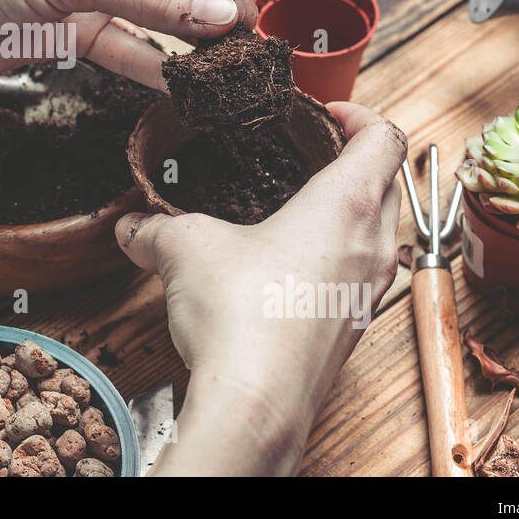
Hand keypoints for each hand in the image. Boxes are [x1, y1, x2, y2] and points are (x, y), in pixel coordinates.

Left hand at [0, 0, 257, 88]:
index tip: (239, 3)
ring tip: (226, 64)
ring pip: (148, 13)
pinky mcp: (69, 31)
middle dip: (203, 4)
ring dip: (183, 38)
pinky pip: (122, 46)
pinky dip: (151, 63)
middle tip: (246, 38)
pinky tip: (183, 81)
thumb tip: (221, 15)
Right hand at [114, 103, 406, 474]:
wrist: (255, 404)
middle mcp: (371, 245)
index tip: (326, 113)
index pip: (385, 138)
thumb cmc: (241, 317)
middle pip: (387, 183)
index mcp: (346, 205)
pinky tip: (283, 269)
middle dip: (353, 160)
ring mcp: (368, 292)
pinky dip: (334, 257)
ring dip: (349, 212)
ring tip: (295, 209)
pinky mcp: (351, 329)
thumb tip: (131, 228)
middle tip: (308, 153)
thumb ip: (157, 228)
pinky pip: (358, 276)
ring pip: (378, 233)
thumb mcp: (186, 248)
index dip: (360, 114)